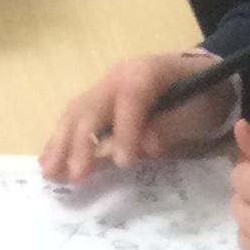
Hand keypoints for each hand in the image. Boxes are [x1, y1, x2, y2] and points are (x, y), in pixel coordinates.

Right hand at [37, 50, 235, 183]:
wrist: (197, 77)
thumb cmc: (200, 96)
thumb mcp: (195, 111)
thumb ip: (169, 127)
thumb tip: (142, 145)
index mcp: (145, 73)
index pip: (130, 101)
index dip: (125, 132)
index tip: (123, 164)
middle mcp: (117, 75)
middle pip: (91, 107)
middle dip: (80, 143)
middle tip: (73, 176)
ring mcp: (104, 86)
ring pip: (75, 112)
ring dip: (60, 144)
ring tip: (49, 172)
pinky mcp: (98, 100)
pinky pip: (75, 118)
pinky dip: (61, 140)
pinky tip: (49, 160)